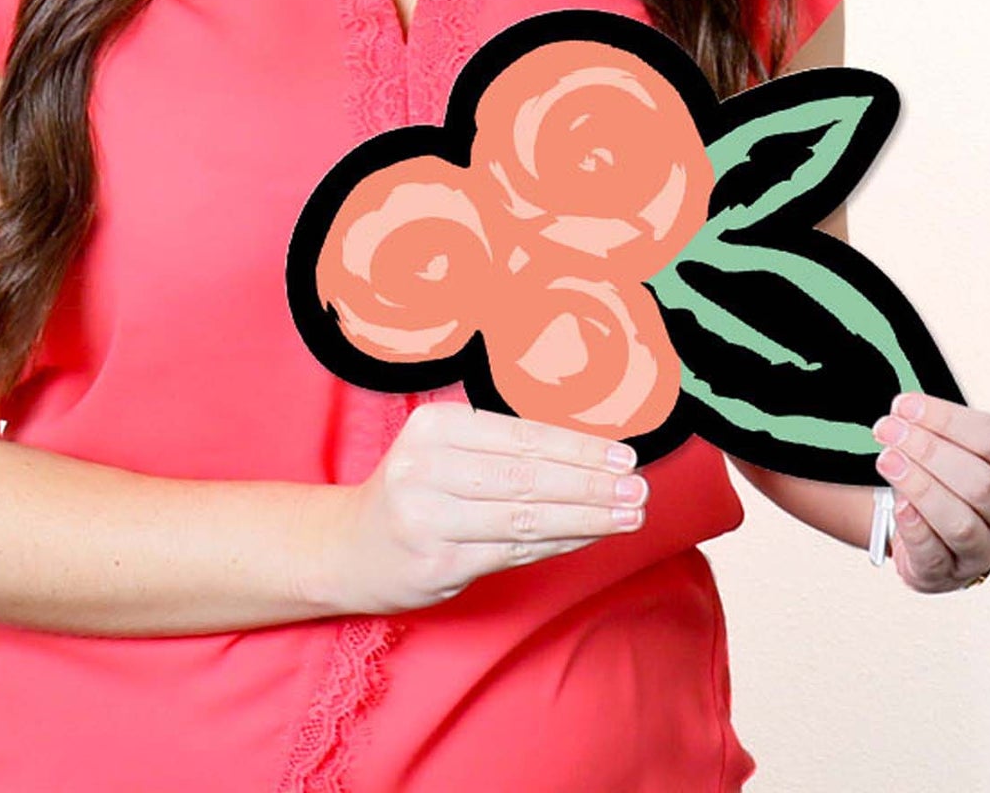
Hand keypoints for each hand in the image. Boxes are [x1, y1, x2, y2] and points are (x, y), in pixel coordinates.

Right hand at [315, 403, 651, 616]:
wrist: (351, 547)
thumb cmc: (415, 491)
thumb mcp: (441, 449)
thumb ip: (501, 447)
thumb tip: (587, 450)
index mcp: (434, 426)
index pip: (520, 436)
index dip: (577, 447)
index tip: (623, 454)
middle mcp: (427, 468)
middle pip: (527, 476)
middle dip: (590, 482)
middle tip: (638, 486)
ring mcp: (430, 518)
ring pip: (526, 516)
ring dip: (586, 516)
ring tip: (630, 512)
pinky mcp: (439, 563)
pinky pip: (514, 551)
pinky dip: (559, 541)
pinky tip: (590, 534)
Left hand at [872, 393, 989, 593]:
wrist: (936, 529)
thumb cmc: (949, 475)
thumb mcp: (957, 444)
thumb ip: (939, 426)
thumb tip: (904, 409)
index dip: (947, 419)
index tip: (905, 406)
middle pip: (981, 482)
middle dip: (928, 451)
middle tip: (888, 429)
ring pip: (961, 522)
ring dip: (919, 486)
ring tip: (887, 461)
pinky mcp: (954, 572)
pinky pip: (934, 553)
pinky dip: (914, 527)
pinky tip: (898, 504)